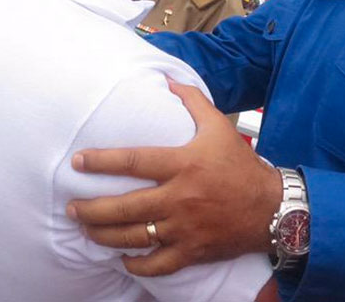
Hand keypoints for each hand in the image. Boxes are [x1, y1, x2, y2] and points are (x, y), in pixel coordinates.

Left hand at [67, 80, 281, 275]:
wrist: (272, 207)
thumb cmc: (241, 165)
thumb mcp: (218, 126)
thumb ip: (192, 101)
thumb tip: (168, 80)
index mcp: (182, 164)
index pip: (133, 161)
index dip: (102, 161)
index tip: (78, 162)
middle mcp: (179, 197)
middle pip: (125, 207)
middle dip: (92, 209)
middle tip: (72, 207)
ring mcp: (185, 228)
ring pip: (135, 237)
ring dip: (105, 236)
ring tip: (86, 230)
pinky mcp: (192, 251)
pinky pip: (158, 264)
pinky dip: (137, 264)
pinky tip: (123, 259)